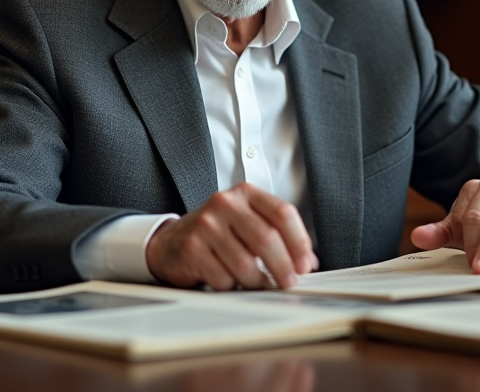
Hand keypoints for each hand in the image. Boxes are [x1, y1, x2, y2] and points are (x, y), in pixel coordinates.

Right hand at [144, 182, 317, 289]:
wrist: (171, 241)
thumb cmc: (219, 233)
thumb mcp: (247, 223)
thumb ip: (277, 234)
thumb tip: (308, 261)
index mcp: (245, 193)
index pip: (282, 213)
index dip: (299, 241)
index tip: (305, 264)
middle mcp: (225, 203)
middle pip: (266, 238)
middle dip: (283, 266)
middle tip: (289, 283)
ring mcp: (206, 224)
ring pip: (245, 263)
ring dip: (257, 282)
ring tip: (259, 285)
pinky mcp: (191, 247)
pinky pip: (223, 277)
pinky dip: (232, 286)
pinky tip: (231, 282)